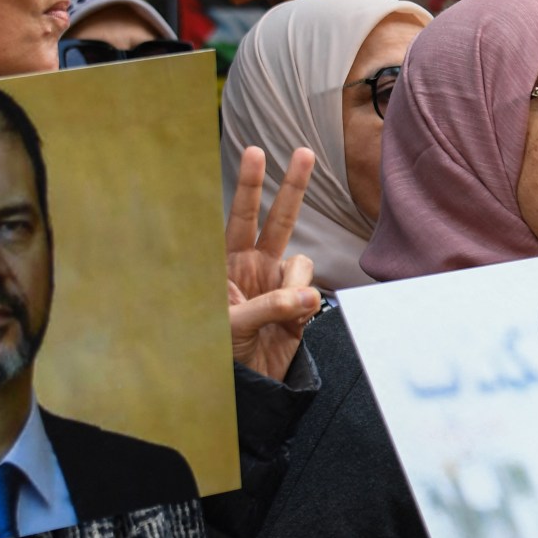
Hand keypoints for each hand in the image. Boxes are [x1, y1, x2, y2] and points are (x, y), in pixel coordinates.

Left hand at [227, 145, 321, 379]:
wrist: (249, 384)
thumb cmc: (225, 353)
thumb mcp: (235, 325)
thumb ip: (270, 306)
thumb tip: (308, 294)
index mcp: (229, 263)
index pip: (240, 217)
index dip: (248, 185)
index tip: (254, 152)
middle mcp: (256, 266)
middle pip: (279, 218)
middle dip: (293, 186)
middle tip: (304, 153)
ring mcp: (280, 283)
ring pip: (303, 263)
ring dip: (297, 285)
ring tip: (287, 313)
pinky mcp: (301, 304)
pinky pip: (313, 292)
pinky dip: (307, 307)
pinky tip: (295, 323)